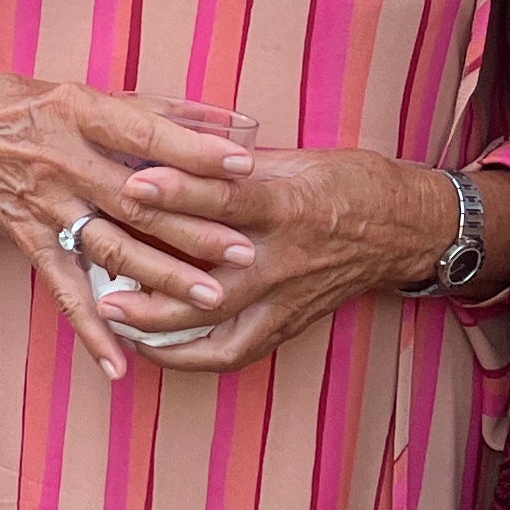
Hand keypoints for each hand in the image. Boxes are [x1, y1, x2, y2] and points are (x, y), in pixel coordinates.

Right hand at [0, 75, 260, 380]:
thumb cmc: (33, 107)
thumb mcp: (89, 91)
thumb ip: (162, 110)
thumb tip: (234, 121)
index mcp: (79, 113)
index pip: (144, 134)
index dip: (193, 152)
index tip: (243, 167)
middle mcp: (61, 162)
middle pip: (134, 200)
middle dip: (192, 228)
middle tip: (243, 252)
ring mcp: (45, 206)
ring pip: (108, 247)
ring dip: (159, 276)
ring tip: (208, 299)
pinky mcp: (30, 241)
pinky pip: (63, 290)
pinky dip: (90, 329)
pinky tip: (119, 364)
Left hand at [108, 147, 471, 374]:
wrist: (408, 230)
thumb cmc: (352, 183)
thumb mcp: (298, 159)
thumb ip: (236, 166)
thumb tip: (174, 152)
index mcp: (290, 207)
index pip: (228, 201)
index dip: (178, 192)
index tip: (132, 183)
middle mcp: (287, 261)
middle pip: (212, 284)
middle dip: (152, 287)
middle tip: (101, 281)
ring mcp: (289, 299)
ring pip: (218, 329)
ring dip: (162, 331)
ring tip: (114, 321)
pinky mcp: (291, 323)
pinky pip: (236, 351)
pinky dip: (193, 356)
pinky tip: (156, 349)